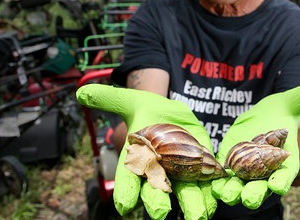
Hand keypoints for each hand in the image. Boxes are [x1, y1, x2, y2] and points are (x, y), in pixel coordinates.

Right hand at [76, 84, 216, 219]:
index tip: (124, 207)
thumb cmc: (146, 110)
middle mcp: (156, 171)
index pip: (127, 176)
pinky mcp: (199, 168)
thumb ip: (109, 99)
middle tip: (160, 214)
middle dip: (156, 201)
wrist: (172, 114)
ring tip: (199, 216)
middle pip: (155, 189)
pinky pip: (206, 183)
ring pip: (184, 192)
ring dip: (192, 205)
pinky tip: (218, 202)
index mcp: (136, 157)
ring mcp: (179, 173)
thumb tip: (82, 92)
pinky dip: (212, 193)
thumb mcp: (130, 100)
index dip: (125, 191)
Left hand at [212, 76, 299, 208]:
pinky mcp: (230, 164)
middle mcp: (267, 171)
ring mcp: (247, 171)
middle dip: (255, 194)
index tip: (278, 187)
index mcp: (286, 161)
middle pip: (262, 188)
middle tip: (248, 199)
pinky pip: (223, 176)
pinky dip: (217, 182)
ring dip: (232, 192)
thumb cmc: (282, 111)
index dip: (282, 182)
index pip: (286, 176)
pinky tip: (211, 184)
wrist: (262, 116)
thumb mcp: (293, 101)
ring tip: (225, 194)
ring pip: (240, 187)